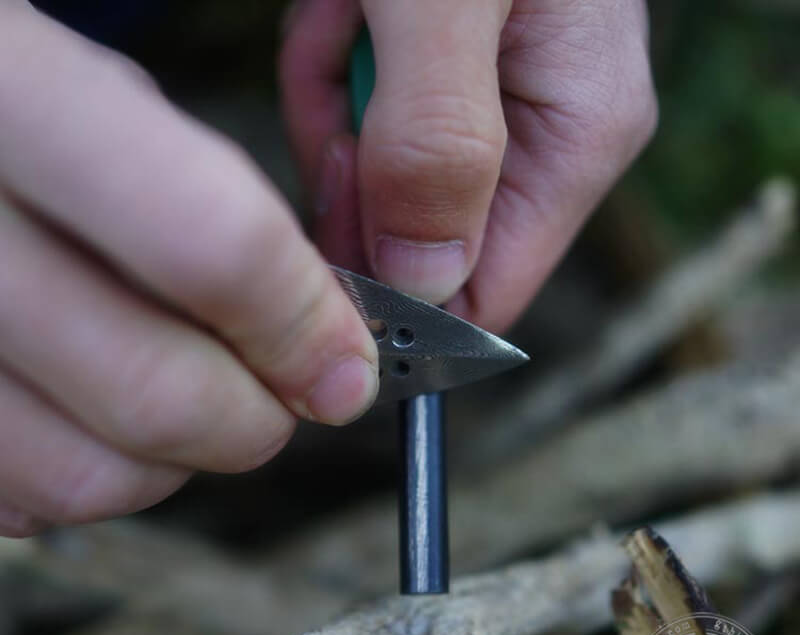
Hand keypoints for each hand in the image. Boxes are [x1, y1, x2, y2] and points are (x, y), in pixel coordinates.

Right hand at [0, 4, 378, 536]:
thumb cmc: (39, 119)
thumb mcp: (130, 106)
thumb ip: (226, 213)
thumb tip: (326, 341)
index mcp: (22, 103)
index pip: (213, 247)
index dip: (304, 327)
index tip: (348, 368)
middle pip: (156, 395)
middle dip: (258, 422)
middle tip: (286, 398)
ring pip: (93, 477)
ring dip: (181, 460)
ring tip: (190, 395)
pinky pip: (35, 499)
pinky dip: (102, 473)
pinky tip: (104, 411)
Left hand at [280, 0, 656, 331]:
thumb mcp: (444, 4)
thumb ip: (439, 146)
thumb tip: (426, 282)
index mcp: (576, 134)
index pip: (490, 291)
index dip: (407, 303)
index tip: (337, 263)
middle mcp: (542, 133)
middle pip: (425, 242)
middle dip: (361, 188)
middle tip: (340, 95)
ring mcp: (488, 105)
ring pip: (384, 184)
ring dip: (338, 119)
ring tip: (346, 21)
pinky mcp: (437, 77)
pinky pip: (366, 120)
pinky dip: (331, 75)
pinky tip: (340, 15)